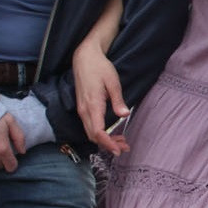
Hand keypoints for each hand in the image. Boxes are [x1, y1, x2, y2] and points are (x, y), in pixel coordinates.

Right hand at [74, 39, 129, 154]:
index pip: (98, 132)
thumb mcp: (113, 82)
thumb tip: (124, 115)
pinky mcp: (83, 108)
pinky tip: (111, 133)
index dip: (108, 143)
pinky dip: (100, 133)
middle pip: (94, 136)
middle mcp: (84, 110)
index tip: (119, 149)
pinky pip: (90, 126)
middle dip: (108, 145)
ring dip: (104, 140)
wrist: (84, 58)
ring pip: (91, 133)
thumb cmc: (100, 68)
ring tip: (121, 142)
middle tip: (125, 147)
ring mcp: (82, 110)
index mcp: (92, 105)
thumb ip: (118, 100)